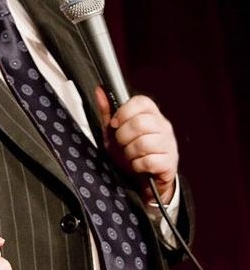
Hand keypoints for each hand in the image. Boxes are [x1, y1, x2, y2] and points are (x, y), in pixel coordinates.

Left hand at [95, 87, 178, 204]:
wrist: (144, 178)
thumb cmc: (131, 151)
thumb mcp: (114, 131)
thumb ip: (107, 112)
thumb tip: (99, 91)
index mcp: (151, 114)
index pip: (141, 102)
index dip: (124, 112)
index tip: (115, 123)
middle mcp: (163, 126)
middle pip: (140, 123)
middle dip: (123, 136)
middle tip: (122, 143)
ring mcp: (169, 143)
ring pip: (144, 143)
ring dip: (130, 153)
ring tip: (130, 155)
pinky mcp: (170, 161)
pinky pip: (149, 161)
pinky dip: (138, 165)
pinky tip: (138, 165)